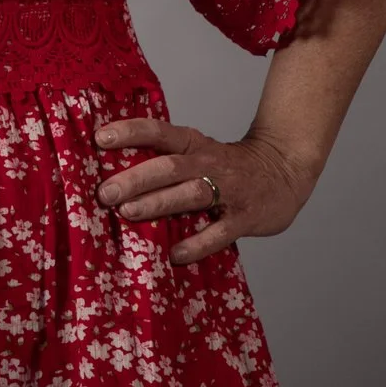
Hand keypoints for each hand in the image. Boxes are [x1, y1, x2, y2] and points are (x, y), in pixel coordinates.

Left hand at [94, 119, 317, 265]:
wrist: (285, 169)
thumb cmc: (227, 164)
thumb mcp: (198, 150)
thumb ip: (165, 159)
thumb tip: (113, 172)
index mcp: (193, 143)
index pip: (158, 132)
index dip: (130, 132)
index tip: (100, 138)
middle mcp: (208, 163)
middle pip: (169, 166)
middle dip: (135, 179)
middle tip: (104, 193)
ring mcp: (229, 190)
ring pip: (190, 194)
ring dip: (158, 203)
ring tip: (127, 214)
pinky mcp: (245, 217)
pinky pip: (220, 232)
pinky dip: (197, 244)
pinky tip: (175, 254)